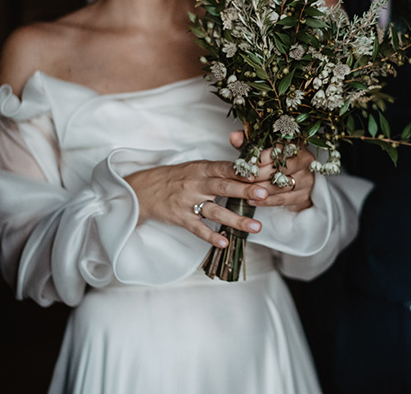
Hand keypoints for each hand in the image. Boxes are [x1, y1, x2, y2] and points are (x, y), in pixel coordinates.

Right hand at [125, 160, 267, 248]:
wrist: (145, 190)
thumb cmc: (178, 178)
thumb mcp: (196, 167)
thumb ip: (220, 170)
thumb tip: (250, 171)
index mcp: (202, 169)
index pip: (224, 168)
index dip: (241, 171)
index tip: (258, 173)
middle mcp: (196, 185)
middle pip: (223, 187)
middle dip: (245, 191)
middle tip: (264, 195)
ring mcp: (188, 203)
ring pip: (215, 211)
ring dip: (236, 220)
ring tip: (256, 227)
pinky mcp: (182, 219)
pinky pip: (198, 229)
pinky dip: (211, 237)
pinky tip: (225, 242)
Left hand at [229, 131, 315, 212]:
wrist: (293, 180)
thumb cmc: (274, 161)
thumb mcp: (261, 149)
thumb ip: (248, 143)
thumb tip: (234, 136)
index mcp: (296, 145)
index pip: (280, 149)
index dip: (263, 157)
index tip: (248, 162)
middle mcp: (305, 161)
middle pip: (281, 168)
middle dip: (260, 174)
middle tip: (244, 178)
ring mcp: (307, 179)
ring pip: (281, 186)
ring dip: (261, 189)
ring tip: (245, 190)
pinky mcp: (303, 196)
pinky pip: (282, 200)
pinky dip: (265, 201)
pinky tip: (251, 200)